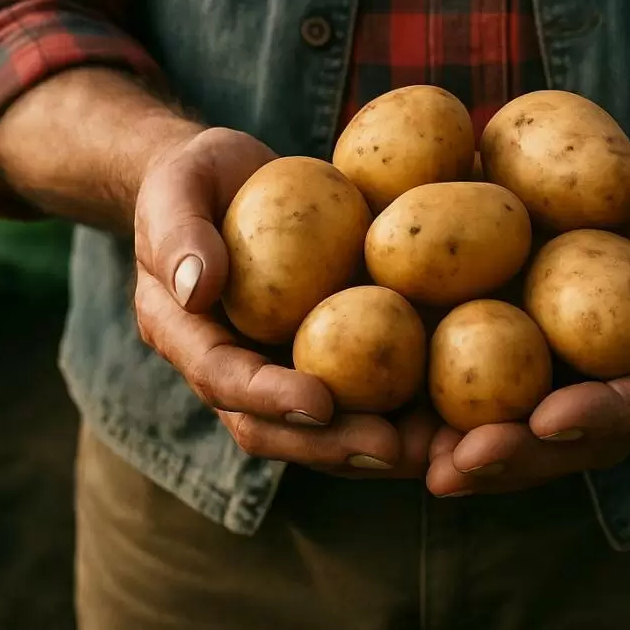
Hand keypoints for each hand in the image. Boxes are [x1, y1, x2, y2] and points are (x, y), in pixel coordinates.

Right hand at [132, 127, 435, 477]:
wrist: (224, 180)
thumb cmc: (194, 178)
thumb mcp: (177, 188)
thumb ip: (180, 232)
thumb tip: (197, 286)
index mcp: (186, 335)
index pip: (223, 379)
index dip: (270, 398)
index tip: (320, 401)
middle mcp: (231, 368)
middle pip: (276, 427)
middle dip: (331, 444)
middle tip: (391, 449)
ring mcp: (278, 367)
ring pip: (322, 429)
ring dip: (375, 447)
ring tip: (434, 451)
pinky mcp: (322, 355)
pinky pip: (359, 393)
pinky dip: (402, 412)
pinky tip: (452, 417)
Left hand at [424, 126, 629, 495]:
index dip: (598, 416)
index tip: (548, 420)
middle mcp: (621, 379)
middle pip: (571, 440)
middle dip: (515, 457)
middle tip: (460, 464)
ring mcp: (573, 371)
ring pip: (523, 430)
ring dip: (468, 451)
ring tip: (413, 461)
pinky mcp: (529, 349)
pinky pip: (489, 385)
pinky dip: (443, 405)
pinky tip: (391, 411)